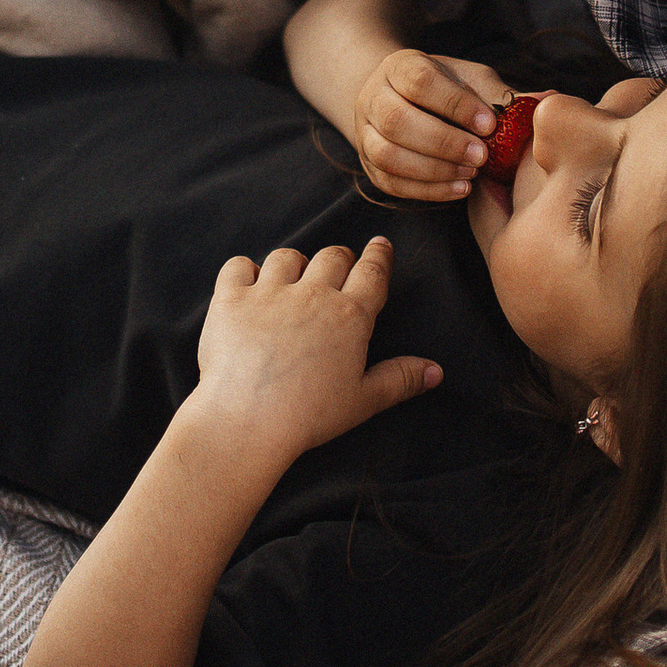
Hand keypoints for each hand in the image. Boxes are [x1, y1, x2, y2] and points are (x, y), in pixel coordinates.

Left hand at [188, 239, 441, 475]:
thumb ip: (401, 380)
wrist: (246, 421)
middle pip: (332, 256)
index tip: (380, 245)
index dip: (379, 255)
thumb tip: (436, 371)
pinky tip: (248, 284)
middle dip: (338, 259)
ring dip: (293, 264)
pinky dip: (244, 270)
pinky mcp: (230, 299)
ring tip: (292, 280)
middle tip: (337, 271)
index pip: (372, 271)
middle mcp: (312, 295)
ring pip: (286, 257)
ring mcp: (268, 294)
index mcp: (349, 316)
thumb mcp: (363, 401)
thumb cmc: (308, 416)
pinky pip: (238, 265)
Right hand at [352, 47, 508, 200]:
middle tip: (482, 155)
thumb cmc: (446, 90)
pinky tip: (459, 188)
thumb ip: (501, 93)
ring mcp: (364, 132)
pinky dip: (426, 190)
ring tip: (471, 174)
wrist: (405, 102)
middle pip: (397, 121)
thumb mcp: (471, 81)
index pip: (420, 81)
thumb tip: (548, 100)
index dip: (455, 104)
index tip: (489, 123)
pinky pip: (390, 182)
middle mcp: (373, 97)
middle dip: (443, 142)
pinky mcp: (369, 164)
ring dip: (433, 169)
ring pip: (387, 155)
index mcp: (399, 66)